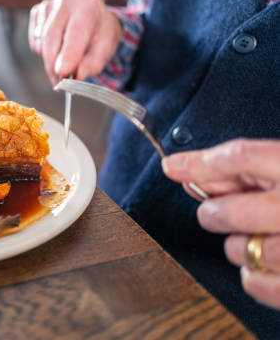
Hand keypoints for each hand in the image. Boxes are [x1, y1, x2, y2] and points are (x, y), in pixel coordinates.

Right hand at [28, 0, 122, 84]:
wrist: (93, 15)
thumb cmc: (99, 33)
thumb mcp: (106, 49)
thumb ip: (93, 64)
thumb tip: (77, 76)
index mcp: (88, 7)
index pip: (75, 33)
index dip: (67, 55)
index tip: (62, 73)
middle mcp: (66, 1)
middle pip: (51, 38)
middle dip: (53, 65)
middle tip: (60, 84)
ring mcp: (48, 5)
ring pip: (41, 44)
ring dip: (51, 59)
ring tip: (66, 58)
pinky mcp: (36, 12)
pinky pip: (35, 42)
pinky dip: (44, 52)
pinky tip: (57, 47)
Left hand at [162, 138, 279, 308]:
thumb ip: (246, 169)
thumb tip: (184, 168)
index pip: (241, 157)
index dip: (200, 162)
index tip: (172, 166)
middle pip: (229, 211)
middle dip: (214, 213)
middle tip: (220, 213)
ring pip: (240, 250)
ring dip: (240, 246)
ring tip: (264, 238)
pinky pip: (255, 283)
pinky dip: (254, 275)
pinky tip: (271, 263)